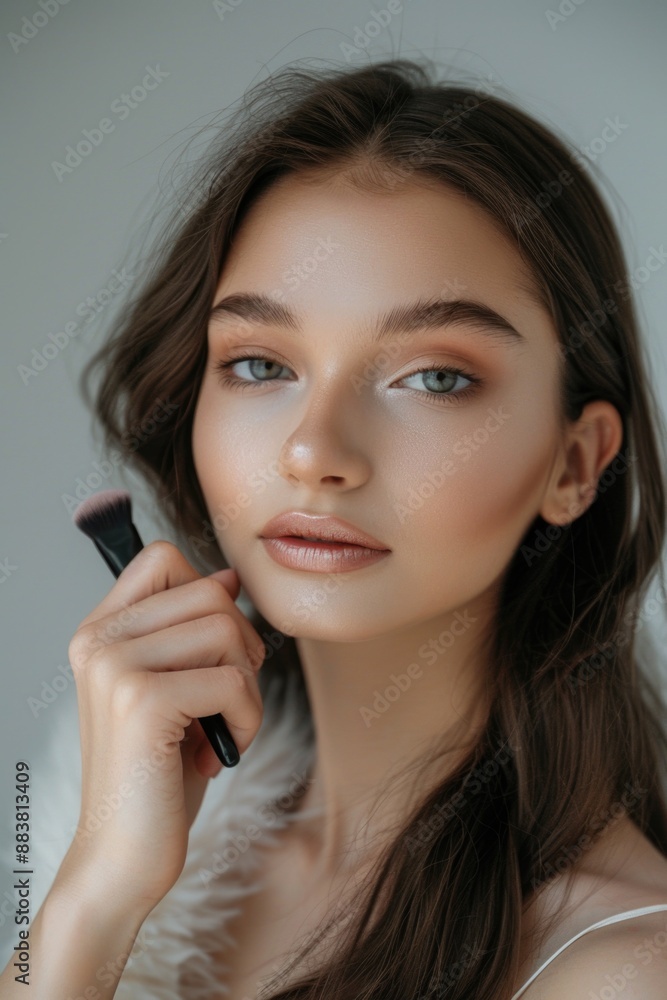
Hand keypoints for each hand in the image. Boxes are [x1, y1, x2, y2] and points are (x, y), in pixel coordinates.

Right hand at [61, 541, 265, 915]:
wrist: (122, 857)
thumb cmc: (156, 773)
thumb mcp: (174, 688)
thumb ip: (188, 631)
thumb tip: (229, 578)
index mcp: (100, 631)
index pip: (164, 557)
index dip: (208, 592)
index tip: (213, 652)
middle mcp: (99, 640)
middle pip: (211, 593)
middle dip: (241, 648)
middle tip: (224, 701)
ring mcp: (116, 666)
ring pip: (227, 629)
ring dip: (246, 687)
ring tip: (219, 729)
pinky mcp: (143, 701)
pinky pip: (234, 680)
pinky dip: (247, 720)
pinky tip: (218, 753)